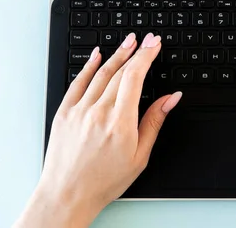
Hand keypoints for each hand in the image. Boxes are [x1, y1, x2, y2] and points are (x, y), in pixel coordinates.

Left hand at [14, 32, 181, 227]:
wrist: (67, 195)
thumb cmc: (104, 181)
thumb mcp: (139, 155)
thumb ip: (154, 121)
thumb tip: (171, 98)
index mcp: (120, 122)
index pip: (135, 77)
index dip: (146, 56)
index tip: (154, 45)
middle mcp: (98, 112)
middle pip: (120, 71)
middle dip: (136, 51)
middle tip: (146, 39)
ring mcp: (79, 110)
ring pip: (100, 73)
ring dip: (117, 54)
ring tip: (128, 42)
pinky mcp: (64, 113)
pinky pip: (77, 82)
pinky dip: (88, 66)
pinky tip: (97, 55)